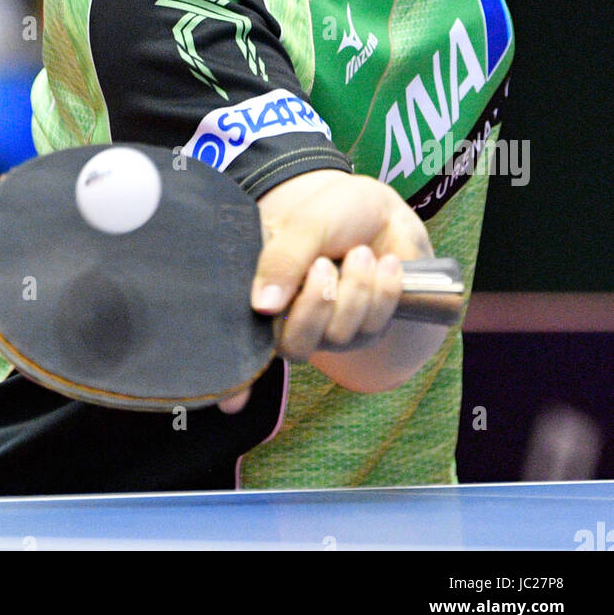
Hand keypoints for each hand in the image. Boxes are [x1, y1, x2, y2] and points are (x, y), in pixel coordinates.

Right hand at [218, 168, 431, 412]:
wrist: (382, 210)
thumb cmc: (334, 213)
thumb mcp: (304, 223)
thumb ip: (282, 260)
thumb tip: (262, 307)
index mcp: (265, 292)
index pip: (242, 344)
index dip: (235, 383)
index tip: (229, 403)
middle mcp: (292, 317)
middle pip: (295, 346)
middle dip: (315, 306)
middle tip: (324, 265)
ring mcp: (330, 327)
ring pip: (339, 336)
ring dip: (355, 290)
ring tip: (361, 253)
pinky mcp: (366, 328)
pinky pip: (374, 327)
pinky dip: (383, 292)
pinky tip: (385, 265)